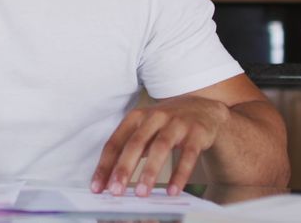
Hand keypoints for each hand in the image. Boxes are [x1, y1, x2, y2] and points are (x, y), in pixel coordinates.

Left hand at [90, 95, 229, 196]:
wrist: (203, 107)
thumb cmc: (166, 123)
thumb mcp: (144, 130)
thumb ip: (128, 150)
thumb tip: (109, 180)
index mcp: (136, 117)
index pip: (115, 142)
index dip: (105, 165)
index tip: (97, 187)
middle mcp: (154, 117)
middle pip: (136, 143)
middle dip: (124, 168)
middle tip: (115, 191)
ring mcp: (177, 123)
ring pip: (161, 147)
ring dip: (150, 171)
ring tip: (142, 193)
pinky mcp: (197, 132)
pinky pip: (188, 155)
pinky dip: (180, 174)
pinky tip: (173, 191)